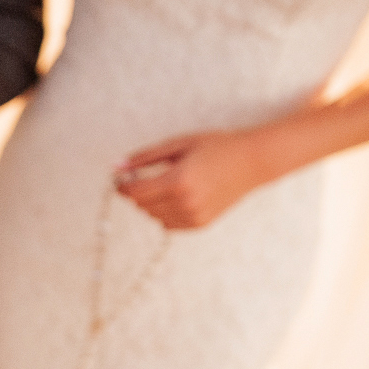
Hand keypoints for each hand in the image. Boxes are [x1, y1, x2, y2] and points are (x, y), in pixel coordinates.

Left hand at [114, 129, 275, 229]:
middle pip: (142, 206)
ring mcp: (194, 216)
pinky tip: (179, 195)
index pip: (135, 193)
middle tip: (144, 177)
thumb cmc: (215, 146)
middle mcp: (185, 202)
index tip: (119, 179)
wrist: (253, 162)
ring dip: (152, 203)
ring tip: (168, 184)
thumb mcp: (179, 144)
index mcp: (178, 180)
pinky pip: (168, 223)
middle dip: (137, 193)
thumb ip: (145, 157)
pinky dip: (165, 212)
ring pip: (154, 216)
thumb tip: (116, 167)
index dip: (122, 186)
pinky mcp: (200, 224)